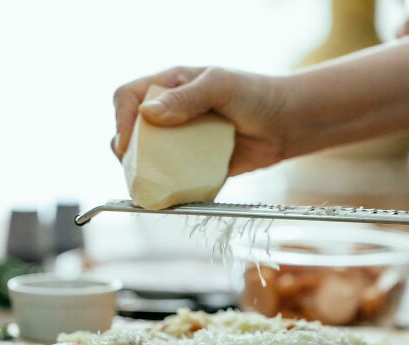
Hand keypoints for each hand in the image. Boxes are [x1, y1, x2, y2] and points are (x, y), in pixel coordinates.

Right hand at [111, 67, 289, 175]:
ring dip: (144, 173)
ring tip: (148, 185)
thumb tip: (147, 113)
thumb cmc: (256, 94)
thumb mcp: (221, 86)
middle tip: (135, 167)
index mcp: (170, 87)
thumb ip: (186, 98)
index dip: (121, 119)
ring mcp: (183, 141)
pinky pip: (175, 178)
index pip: (128, 98)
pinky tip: (172, 194)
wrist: (288, 123)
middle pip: (132, 132)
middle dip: (127, 151)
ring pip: (149, 159)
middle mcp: (171, 114)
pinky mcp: (197, 165)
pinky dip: (170, 188)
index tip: (126, 142)